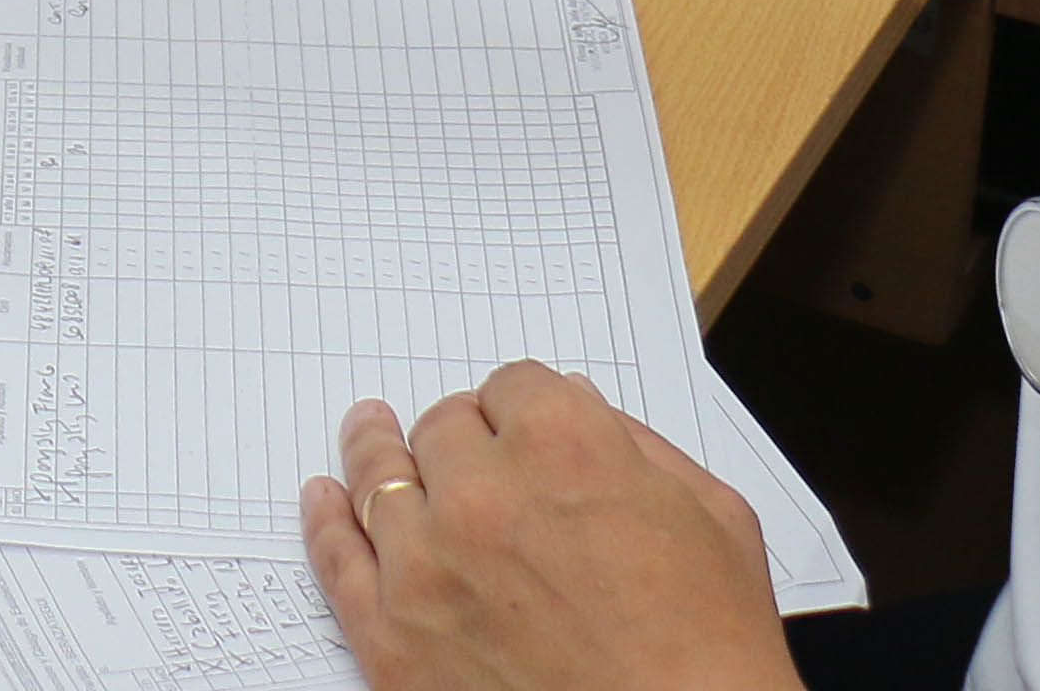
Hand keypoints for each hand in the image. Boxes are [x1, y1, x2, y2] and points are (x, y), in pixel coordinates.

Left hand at [301, 369, 801, 690]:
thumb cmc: (710, 653)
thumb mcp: (713, 518)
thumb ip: (641, 449)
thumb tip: (585, 411)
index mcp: (564, 444)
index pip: (514, 386)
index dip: (522, 410)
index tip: (519, 426)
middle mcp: (481, 491)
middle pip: (443, 428)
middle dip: (462, 439)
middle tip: (467, 455)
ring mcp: (426, 565)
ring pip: (381, 478)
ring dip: (381, 456)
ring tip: (370, 437)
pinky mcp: (391, 637)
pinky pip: (337, 559)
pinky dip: (326, 521)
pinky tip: (325, 500)